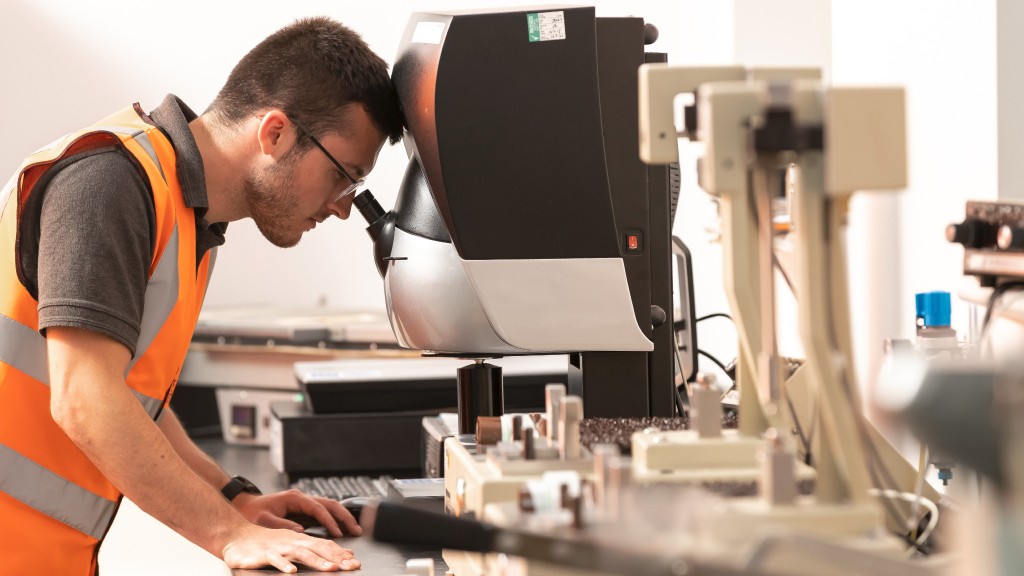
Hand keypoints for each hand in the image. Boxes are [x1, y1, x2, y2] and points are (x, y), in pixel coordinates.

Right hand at [222, 524, 360, 572]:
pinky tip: (292, 571)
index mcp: (300, 539)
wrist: (236, 536)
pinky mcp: (264, 554)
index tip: (355, 562)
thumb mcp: (291, 544)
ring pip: (301, 553)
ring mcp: (279, 547)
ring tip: (330, 569)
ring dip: (317, 561)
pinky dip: (284, 565)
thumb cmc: (264, 543)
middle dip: (337, 558)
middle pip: (319, 548)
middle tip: (352, 566)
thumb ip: (313, 549)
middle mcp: (293, 541)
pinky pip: (275, 559)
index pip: (325, 545)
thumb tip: (339, 555)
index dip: (341, 554)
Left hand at [232, 489, 361, 537]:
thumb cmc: (252, 512)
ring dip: (343, 517)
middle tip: (357, 529)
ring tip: (355, 529)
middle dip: (345, 516)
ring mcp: (304, 503)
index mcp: (295, 498)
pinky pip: (323, 513)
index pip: (318, 508)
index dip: (329, 521)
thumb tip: (301, 532)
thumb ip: (282, 525)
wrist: (245, 506)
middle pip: (330, 504)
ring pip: (329, 507)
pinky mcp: (303, 510)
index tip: (337, 533)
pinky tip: (341, 530)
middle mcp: (302, 498)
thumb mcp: (264, 520)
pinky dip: (334, 520)